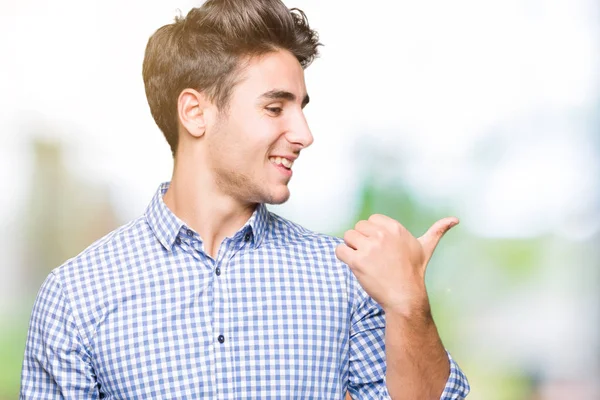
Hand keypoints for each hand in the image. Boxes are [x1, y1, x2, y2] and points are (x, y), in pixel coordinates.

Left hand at [335, 214, 457, 312]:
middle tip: (373, 258)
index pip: (370, 220)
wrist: (405, 297)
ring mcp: (370, 248)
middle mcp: (383, 235)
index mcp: (395, 228)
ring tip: (365, 263)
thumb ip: (437, 231)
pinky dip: (343, 257)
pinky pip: (340, 250)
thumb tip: (455, 219)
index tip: (381, 249)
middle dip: (361, 242)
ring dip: (352, 249)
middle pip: (357, 228)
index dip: (372, 234)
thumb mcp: (426, 248)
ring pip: (347, 237)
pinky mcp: (358, 262)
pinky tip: (354, 266)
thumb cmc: (414, 272)